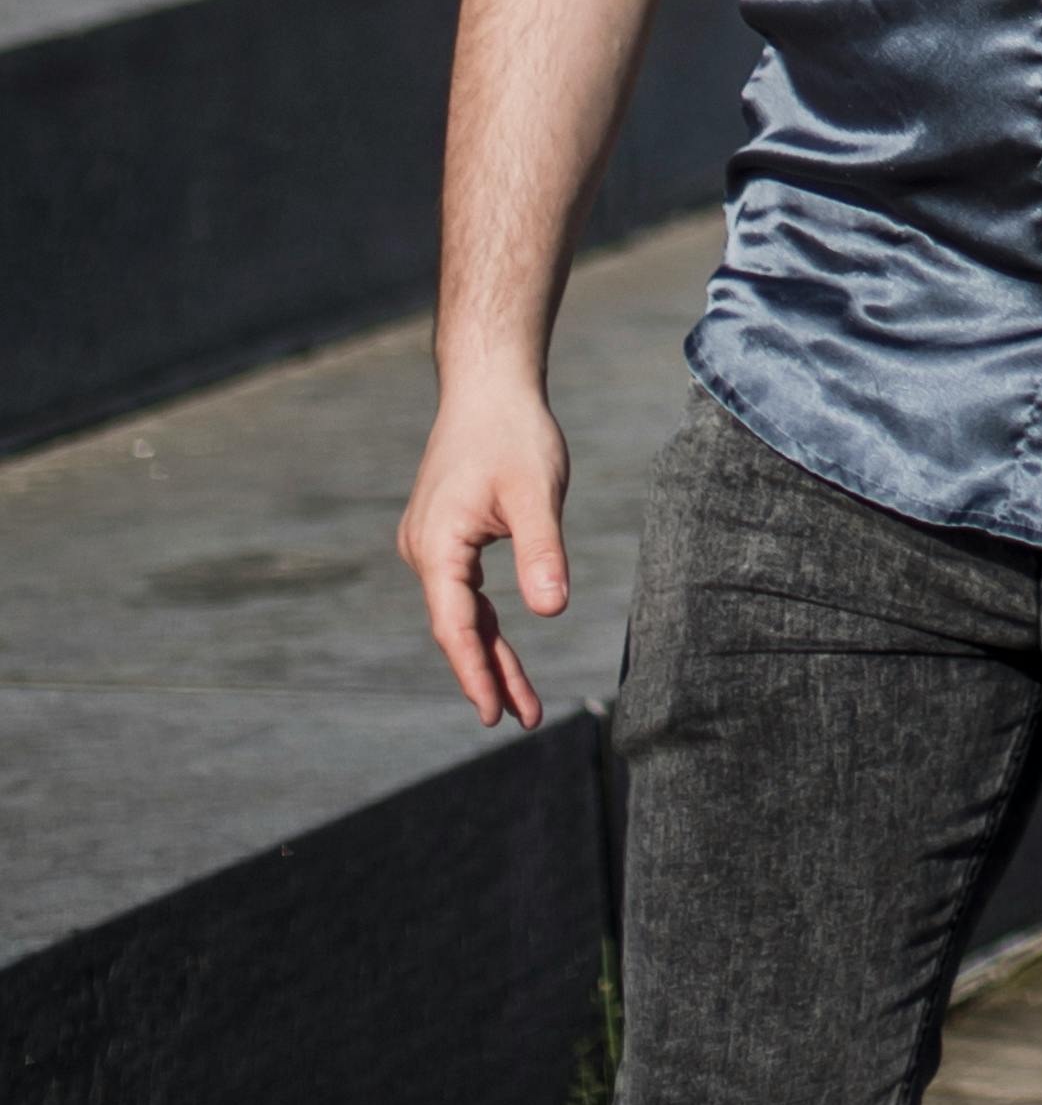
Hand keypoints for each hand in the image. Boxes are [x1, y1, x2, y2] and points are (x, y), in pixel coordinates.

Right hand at [399, 365, 574, 729]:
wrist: (488, 386)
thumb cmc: (514, 432)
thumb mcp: (537, 491)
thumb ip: (542, 550)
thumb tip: (553, 610)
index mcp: (438, 546)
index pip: (456, 627)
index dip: (476, 673)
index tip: (495, 714)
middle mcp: (424, 551)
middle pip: (458, 628)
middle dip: (490, 674)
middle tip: (522, 718)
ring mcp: (431, 544)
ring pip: (461, 613)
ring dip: (490, 652)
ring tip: (521, 701)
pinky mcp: (445, 536)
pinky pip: (464, 592)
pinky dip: (485, 622)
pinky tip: (503, 647)